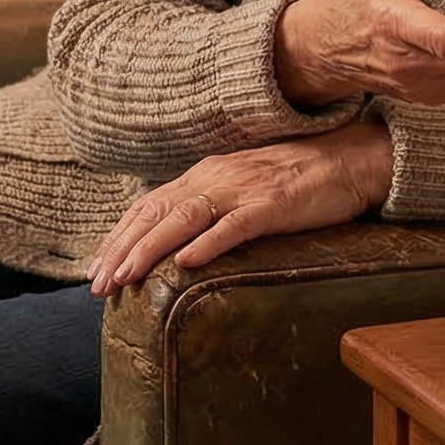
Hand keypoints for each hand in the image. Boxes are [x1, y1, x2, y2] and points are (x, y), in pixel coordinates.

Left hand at [88, 122, 393, 295]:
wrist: (349, 159)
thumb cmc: (296, 180)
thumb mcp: (241, 188)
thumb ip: (209, 207)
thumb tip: (175, 239)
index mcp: (205, 175)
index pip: (149, 205)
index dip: (119, 235)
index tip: (95, 266)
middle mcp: (215, 178)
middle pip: (156, 213)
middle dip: (122, 249)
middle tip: (97, 285)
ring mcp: (243, 190)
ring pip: (184, 219)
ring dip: (150, 249)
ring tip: (125, 276)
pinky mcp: (273, 205)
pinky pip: (234, 225)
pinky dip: (207, 243)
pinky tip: (185, 262)